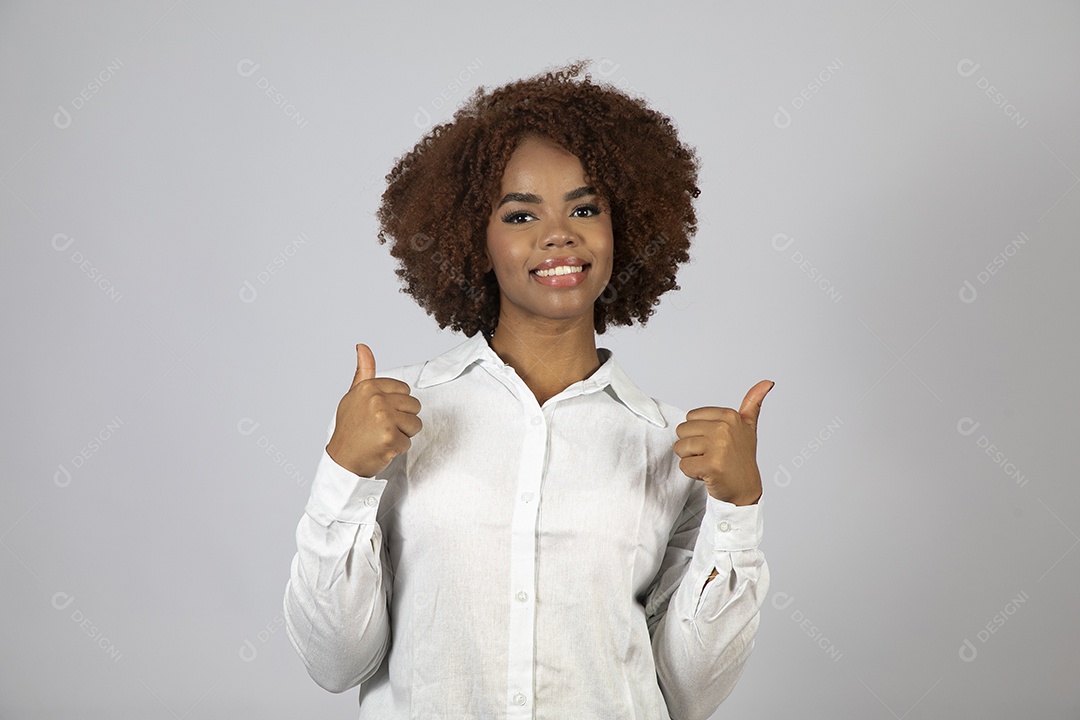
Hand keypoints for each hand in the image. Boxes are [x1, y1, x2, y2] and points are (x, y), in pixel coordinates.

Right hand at [325, 343, 421, 477]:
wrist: (341, 460)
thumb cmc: (349, 428)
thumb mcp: (354, 396)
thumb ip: (363, 371)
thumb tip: (362, 346)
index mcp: (369, 387)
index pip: (405, 390)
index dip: (396, 405)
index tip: (380, 414)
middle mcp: (377, 400)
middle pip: (413, 406)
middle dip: (402, 419)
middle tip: (381, 428)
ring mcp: (384, 420)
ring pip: (415, 424)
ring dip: (403, 434)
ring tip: (382, 437)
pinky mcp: (390, 439)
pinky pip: (409, 442)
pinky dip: (397, 449)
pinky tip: (382, 448)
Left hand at [674, 380, 773, 505]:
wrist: (745, 489)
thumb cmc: (741, 457)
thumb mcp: (748, 427)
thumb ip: (753, 402)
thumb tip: (768, 381)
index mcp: (729, 416)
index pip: (690, 418)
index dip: (698, 433)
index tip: (715, 442)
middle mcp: (724, 428)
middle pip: (682, 432)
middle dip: (691, 446)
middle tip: (711, 455)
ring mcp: (718, 447)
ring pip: (680, 448)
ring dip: (691, 459)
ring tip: (709, 463)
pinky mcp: (711, 466)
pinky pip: (684, 466)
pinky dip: (692, 473)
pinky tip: (708, 474)